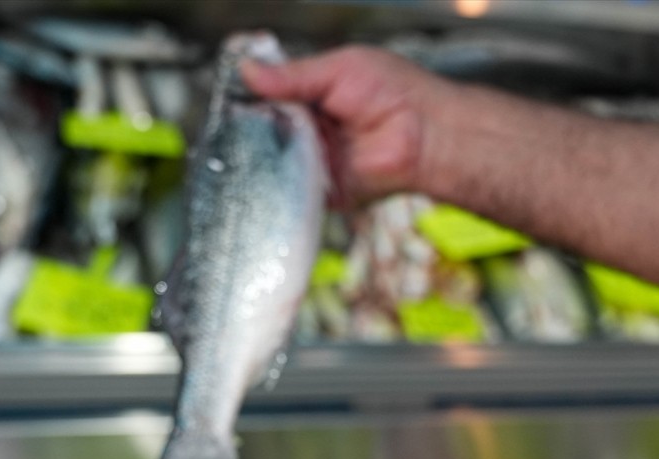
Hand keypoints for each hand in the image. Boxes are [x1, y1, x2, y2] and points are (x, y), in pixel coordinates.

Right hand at [241, 46, 449, 207]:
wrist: (426, 137)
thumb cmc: (396, 94)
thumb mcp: (340, 68)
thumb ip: (293, 75)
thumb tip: (247, 70)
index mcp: (314, 97)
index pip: (270, 96)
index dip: (251, 95)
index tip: (232, 93)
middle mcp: (310, 130)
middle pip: (265, 129)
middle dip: (254, 125)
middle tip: (241, 120)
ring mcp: (313, 161)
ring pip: (273, 159)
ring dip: (266, 152)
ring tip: (263, 140)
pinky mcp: (319, 190)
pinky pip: (291, 188)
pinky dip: (281, 182)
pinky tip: (274, 169)